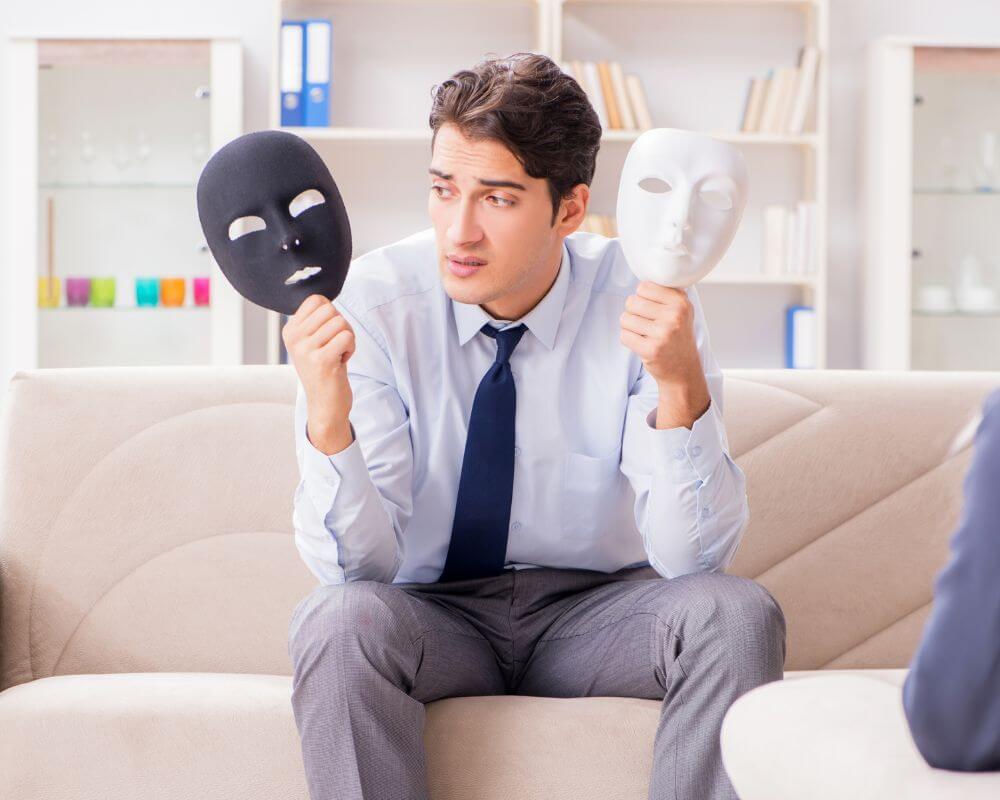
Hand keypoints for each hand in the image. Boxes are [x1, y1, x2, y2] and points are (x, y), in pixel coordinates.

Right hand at [282, 294, 355, 453]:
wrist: (325, 405)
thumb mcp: (311, 343)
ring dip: (347, 338)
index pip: (316, 300)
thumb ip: (315, 322)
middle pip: (330, 310)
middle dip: (341, 325)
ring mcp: (306, 350)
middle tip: (336, 345)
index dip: (331, 313)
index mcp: (290, 331)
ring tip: (338, 354)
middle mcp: (294, 339)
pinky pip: (347, 337)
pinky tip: (341, 361)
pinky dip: (351, 348)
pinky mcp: (322, 361)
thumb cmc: (324, 370)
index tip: (327, 334)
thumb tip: (323, 299)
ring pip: (341, 322)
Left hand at [619, 281, 709, 428]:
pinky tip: (642, 343)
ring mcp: (663, 333)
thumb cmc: (677, 337)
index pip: (644, 287)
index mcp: (680, 302)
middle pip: (631, 302)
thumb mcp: (681, 310)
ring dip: (630, 327)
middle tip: (646, 323)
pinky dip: (629, 339)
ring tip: (644, 334)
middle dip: (633, 312)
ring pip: (625, 319)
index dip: (642, 297)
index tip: (652, 308)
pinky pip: (624, 335)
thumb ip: (665, 293)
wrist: (683, 370)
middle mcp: (674, 316)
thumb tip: (644, 273)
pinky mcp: (651, 349)